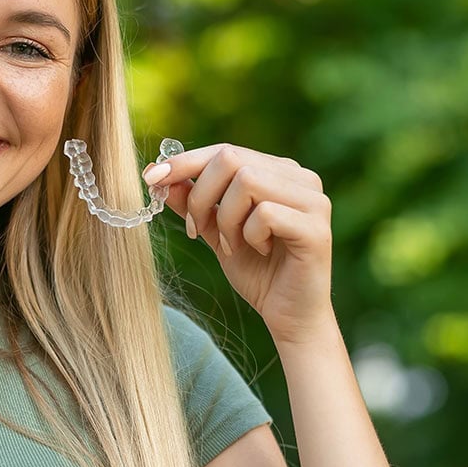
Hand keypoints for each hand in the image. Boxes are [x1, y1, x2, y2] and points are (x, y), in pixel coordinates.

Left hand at [143, 143, 335, 345]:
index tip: (151, 178)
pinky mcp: (316, 227)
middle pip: (231, 158)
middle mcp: (300, 177)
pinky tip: (260, 252)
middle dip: (201, 196)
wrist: (289, 316)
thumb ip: (191, 200)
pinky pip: (265, 213)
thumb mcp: (214, 230)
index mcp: (278, 171)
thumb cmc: (256, 270)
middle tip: (198, 230)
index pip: (225, 150)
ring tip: (232, 244)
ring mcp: (314, 200)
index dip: (184, 162)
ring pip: (247, 181)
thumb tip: (155, 172)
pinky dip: (249, 235)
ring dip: (225, 219)